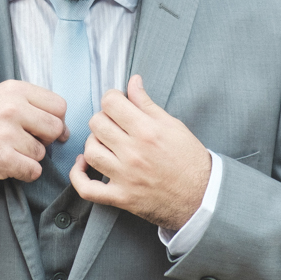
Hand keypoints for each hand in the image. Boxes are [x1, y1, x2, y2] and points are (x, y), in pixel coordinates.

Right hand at [0, 81, 67, 187]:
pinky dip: (24, 173)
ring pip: (42, 153)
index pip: (59, 105)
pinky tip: (7, 166)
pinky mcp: (2, 159)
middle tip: (25, 143)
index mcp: (14, 90)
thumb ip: (29, 105)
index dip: (55, 121)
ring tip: (7, 152)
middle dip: (45, 141)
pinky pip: (33, 171)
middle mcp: (12, 108)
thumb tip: (63, 128)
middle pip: (55, 129)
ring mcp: (7, 133)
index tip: (44, 130)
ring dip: (29, 158)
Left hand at [69, 74, 210, 234]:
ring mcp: (125, 177)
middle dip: (103, 119)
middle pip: (97, 124)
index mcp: (147, 131)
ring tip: (104, 143)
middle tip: (114, 124)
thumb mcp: (174, 126)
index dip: (111, 98)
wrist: (202, 197)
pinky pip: (87, 189)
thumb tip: (133, 81)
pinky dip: (78, 176)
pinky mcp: (121, 197)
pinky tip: (82, 165)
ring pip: (90, 151)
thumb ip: (148, 104)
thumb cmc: (190, 160)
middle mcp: (134, 152)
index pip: (111, 103)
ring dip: (93, 143)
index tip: (117, 104)